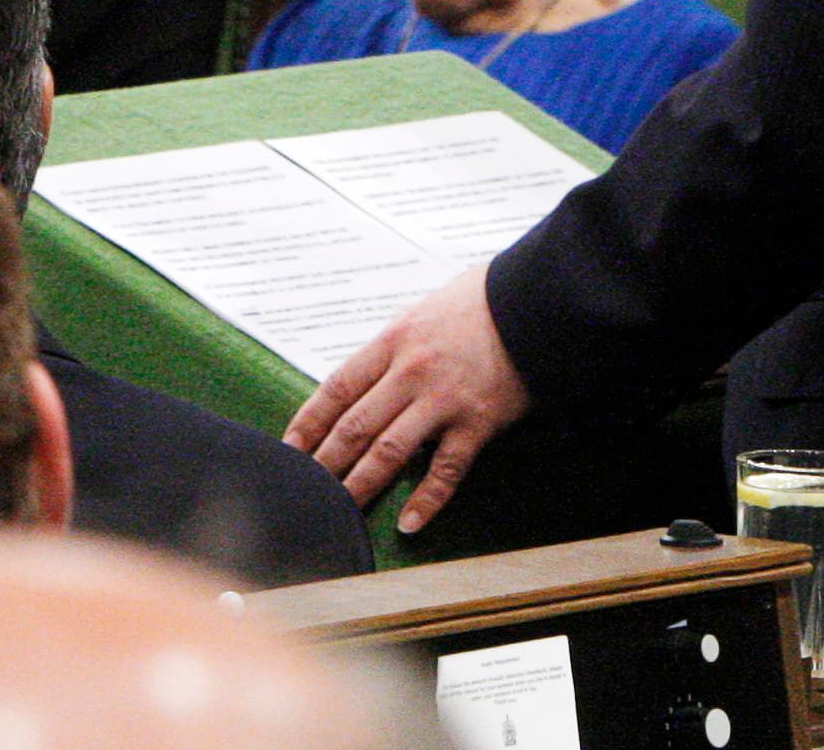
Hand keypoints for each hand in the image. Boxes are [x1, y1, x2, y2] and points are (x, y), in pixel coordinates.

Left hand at [285, 264, 531, 532]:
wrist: (535, 300)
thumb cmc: (479, 302)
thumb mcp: (421, 313)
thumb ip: (393, 349)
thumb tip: (365, 381)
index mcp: (392, 341)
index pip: (337, 389)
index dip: (309, 422)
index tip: (289, 449)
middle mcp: (410, 372)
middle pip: (354, 426)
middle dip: (325, 462)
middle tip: (306, 490)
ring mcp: (443, 400)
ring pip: (389, 451)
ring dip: (361, 484)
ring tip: (341, 510)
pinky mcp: (477, 422)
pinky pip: (446, 470)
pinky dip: (426, 500)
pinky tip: (409, 523)